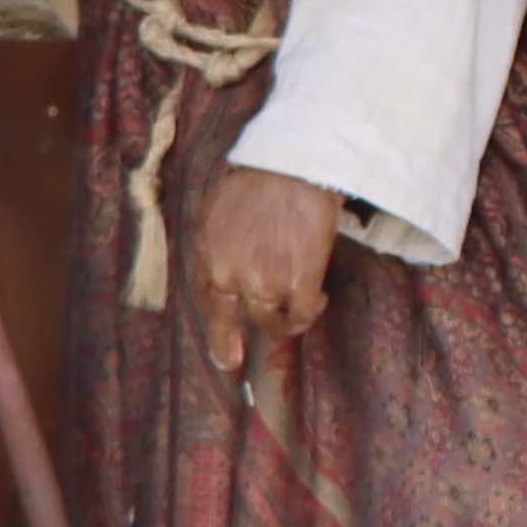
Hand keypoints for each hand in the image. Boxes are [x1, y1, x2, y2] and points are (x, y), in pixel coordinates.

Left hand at [189, 163, 342, 375]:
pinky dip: (310, 312)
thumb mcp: (213, 213)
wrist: (293, 168)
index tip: (220, 349)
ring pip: (272, 321)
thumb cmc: (254, 182)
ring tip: (295, 306)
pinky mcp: (302, 282)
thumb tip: (217, 271)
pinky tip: (318, 298)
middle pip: (235, 322)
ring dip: (283, 319)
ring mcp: (268, 284)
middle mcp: (233, 279)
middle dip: (231, 346)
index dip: (214, 328)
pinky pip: (303, 314)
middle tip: (233, 359)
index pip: (208, 304)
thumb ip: (212, 247)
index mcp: (209, 260)